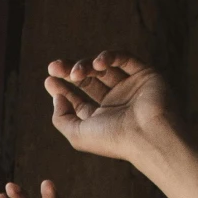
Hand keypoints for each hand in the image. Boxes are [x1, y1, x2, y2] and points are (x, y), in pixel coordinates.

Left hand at [45, 51, 178, 163]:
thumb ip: (61, 118)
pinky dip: (109, 57)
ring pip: (103, 68)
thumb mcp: (77, 135)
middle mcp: (116, 103)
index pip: (79, 100)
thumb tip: (56, 96)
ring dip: (86, 65)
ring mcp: (130, 88)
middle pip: (88, 80)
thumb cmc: (114, 139)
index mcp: (102, 119)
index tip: (49, 79)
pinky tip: (97, 64)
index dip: (62, 89)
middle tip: (54, 67)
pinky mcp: (144, 74)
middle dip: (70, 71)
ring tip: (75, 73)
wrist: (149, 135)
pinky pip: (124, 58)